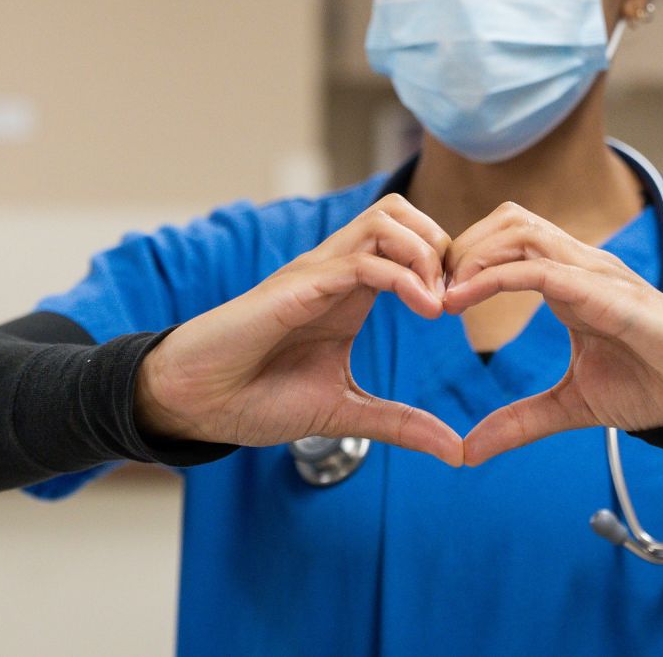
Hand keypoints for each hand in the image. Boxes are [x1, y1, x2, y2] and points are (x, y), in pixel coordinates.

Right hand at [135, 194, 464, 466]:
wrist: (197, 403)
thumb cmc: (257, 399)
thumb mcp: (345, 412)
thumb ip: (400, 424)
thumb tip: (456, 451)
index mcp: (350, 291)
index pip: (409, 241)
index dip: (448, 264)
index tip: (466, 311)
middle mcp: (336, 271)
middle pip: (401, 212)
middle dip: (442, 244)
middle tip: (456, 298)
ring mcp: (316, 273)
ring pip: (385, 219)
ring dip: (426, 252)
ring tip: (440, 303)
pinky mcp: (297, 286)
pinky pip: (360, 260)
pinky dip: (402, 276)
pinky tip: (424, 309)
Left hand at [442, 202, 662, 466]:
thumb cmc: (654, 385)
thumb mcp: (572, 407)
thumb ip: (520, 422)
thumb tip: (468, 451)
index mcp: (568, 280)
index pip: (505, 240)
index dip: (464, 260)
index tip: (429, 297)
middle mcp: (579, 264)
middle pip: (506, 219)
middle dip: (461, 247)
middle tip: (428, 290)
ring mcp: (595, 272)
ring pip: (521, 228)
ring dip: (474, 254)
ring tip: (443, 294)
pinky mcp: (608, 292)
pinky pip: (543, 267)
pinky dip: (497, 276)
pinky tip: (464, 299)